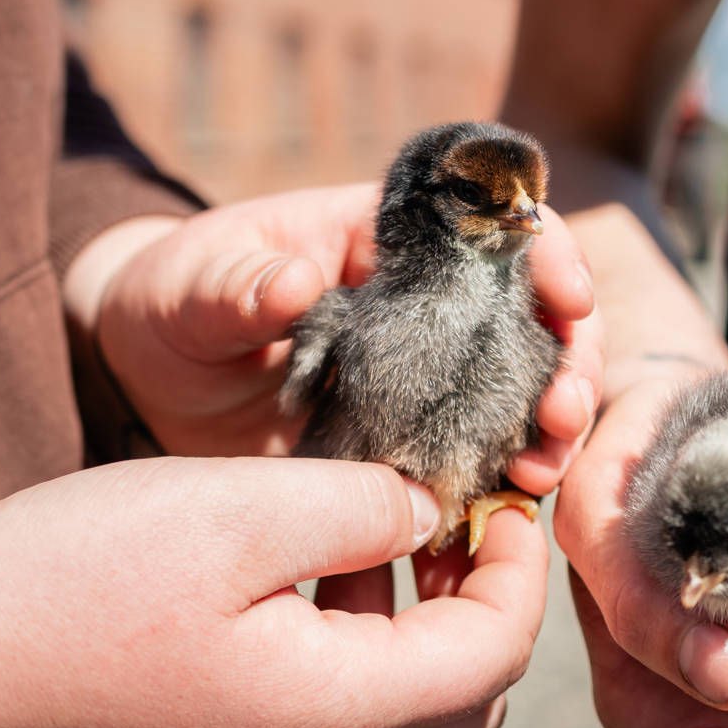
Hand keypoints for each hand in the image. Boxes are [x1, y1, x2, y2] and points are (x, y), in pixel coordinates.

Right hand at [0, 456, 546, 727]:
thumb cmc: (80, 581)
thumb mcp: (238, 510)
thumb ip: (360, 510)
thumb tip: (427, 511)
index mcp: (334, 712)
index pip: (492, 657)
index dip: (519, 572)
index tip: (505, 500)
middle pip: (466, 699)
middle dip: (488, 602)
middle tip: (463, 520)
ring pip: (409, 708)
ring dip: (429, 620)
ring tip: (399, 531)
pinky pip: (342, 707)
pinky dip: (368, 638)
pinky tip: (325, 567)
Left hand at [66, 186, 600, 482]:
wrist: (156, 386)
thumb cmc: (177, 307)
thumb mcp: (192, 289)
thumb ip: (235, 286)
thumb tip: (290, 282)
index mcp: (389, 239)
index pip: (491, 222)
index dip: (546, 249)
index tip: (571, 295)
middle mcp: (431, 300)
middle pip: (534, 313)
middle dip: (570, 359)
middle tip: (563, 410)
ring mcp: (433, 370)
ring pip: (527, 385)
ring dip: (552, 429)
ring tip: (540, 473)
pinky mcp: (420, 434)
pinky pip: (485, 448)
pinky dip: (508, 476)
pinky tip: (511, 504)